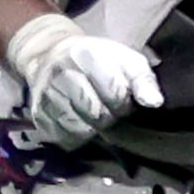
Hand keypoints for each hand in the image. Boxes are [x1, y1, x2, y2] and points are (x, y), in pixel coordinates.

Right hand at [5, 14, 161, 148]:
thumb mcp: (124, 58)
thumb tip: (154, 103)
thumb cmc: (96, 59)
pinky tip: (79, 121)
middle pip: (96, 114)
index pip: (114, 92)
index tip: (121, 96)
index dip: (123, 100)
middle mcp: (61, 73)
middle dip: (109, 116)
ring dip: (93, 128)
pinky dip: (77, 136)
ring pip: (80, 129)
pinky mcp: (38, 114)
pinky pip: (65, 139)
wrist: (49, 55)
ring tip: (93, 114)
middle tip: (107, 108)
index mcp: (86, 54)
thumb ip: (143, 79)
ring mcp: (46, 95)